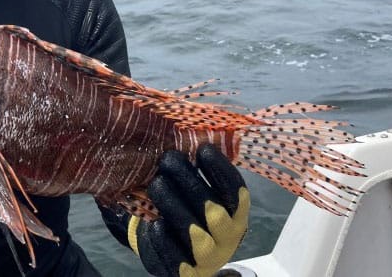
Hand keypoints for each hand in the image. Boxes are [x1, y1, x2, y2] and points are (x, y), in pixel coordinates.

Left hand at [128, 145, 249, 276]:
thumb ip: (195, 167)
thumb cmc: (184, 207)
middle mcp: (228, 236)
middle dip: (189, 182)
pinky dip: (165, 240)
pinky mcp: (186, 273)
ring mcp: (209, 258)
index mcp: (235, 212)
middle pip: (213, 210)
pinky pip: (176, 259)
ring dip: (174, 206)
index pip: (235, 191)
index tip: (202, 149)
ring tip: (156, 184)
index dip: (221, 170)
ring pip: (195, 233)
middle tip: (168, 160)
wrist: (171, 249)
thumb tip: (186, 129)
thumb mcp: (194, 188)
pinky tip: (155, 224)